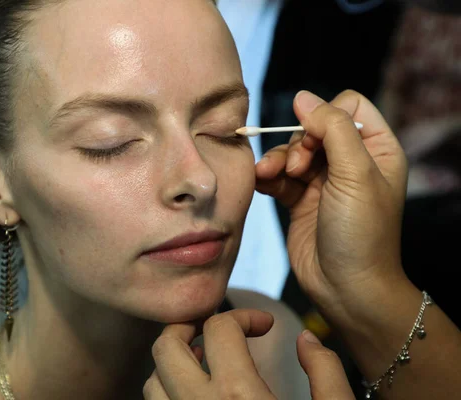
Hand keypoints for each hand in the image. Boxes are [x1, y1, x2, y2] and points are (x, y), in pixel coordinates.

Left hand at [143, 309, 354, 398]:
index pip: (219, 329)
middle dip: (188, 328)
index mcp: (242, 398)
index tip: (263, 325)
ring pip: (152, 382)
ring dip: (174, 363)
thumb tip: (306, 341)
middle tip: (215, 330)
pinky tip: (197, 393)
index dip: (243, 316)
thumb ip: (327, 375)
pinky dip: (167, 391)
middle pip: (167, 347)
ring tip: (205, 362)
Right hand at [255, 90, 408, 318]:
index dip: (326, 116)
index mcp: (376, 149)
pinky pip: (278, 175)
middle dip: (298, 143)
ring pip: (291, 151)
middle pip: (313, 127)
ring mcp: (323, 181)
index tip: (315, 141)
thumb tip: (302, 97)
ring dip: (276, 159)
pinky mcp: (300, 200)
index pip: (348, 106)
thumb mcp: (355, 174)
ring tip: (269, 176)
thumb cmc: (361, 232)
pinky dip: (267, 176)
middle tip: (297, 168)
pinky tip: (260, 183)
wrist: (345, 287)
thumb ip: (331, 128)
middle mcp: (350, 162)